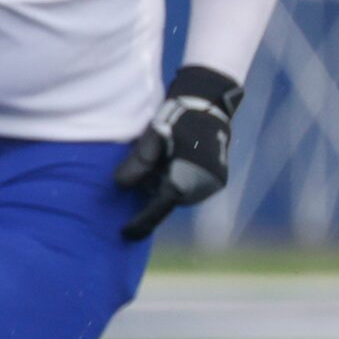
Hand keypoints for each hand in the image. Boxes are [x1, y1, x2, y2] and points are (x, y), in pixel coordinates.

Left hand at [116, 66, 240, 239]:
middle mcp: (203, 187)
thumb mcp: (150, 139)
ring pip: (179, 194)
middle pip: (167, 201)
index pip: (157, 209)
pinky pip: (191, 187)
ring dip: (165, 186)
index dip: (140, 223)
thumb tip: (121, 185)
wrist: (208, 102)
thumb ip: (137, 164)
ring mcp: (213, 183)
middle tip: (144, 173)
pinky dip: (177, 180)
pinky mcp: (218, 177)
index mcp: (185, 181)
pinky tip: (171, 161)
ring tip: (161, 160)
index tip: (125, 235)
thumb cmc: (176, 118)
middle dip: (152, 195)